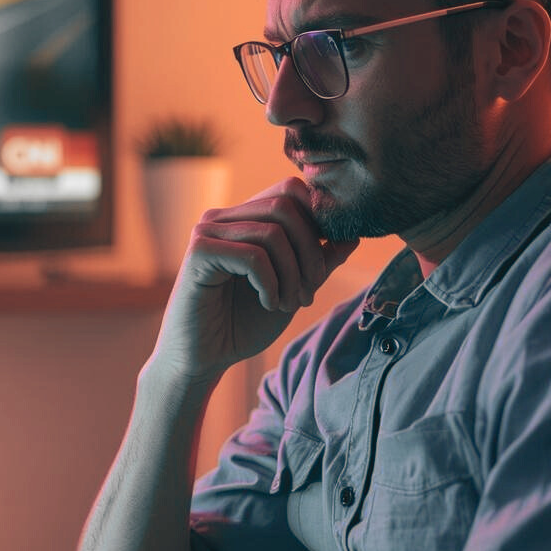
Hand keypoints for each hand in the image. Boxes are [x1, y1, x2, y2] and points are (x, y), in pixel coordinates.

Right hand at [151, 177, 358, 381]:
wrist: (200, 359)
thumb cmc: (242, 325)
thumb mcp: (292, 289)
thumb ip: (318, 262)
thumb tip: (352, 234)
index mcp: (243, 219)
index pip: (290, 191)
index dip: (317, 220)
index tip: (325, 261)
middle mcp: (223, 217)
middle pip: (286, 205)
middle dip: (310, 250)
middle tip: (309, 291)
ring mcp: (208, 231)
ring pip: (272, 231)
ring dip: (292, 273)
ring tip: (290, 304)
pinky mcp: (199, 252)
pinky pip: (253, 256)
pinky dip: (270, 283)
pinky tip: (268, 304)